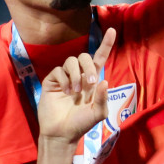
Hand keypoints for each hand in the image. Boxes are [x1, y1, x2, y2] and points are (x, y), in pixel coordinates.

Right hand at [36, 27, 114, 142]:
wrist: (61, 133)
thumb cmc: (81, 124)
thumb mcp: (98, 114)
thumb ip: (103, 98)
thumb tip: (104, 80)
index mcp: (92, 81)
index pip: (100, 59)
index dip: (106, 44)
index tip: (112, 31)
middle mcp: (79, 76)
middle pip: (84, 57)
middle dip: (88, 66)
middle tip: (90, 83)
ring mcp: (64, 78)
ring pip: (70, 62)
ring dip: (75, 75)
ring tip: (75, 92)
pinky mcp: (51, 81)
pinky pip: (58, 71)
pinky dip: (64, 80)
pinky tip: (65, 92)